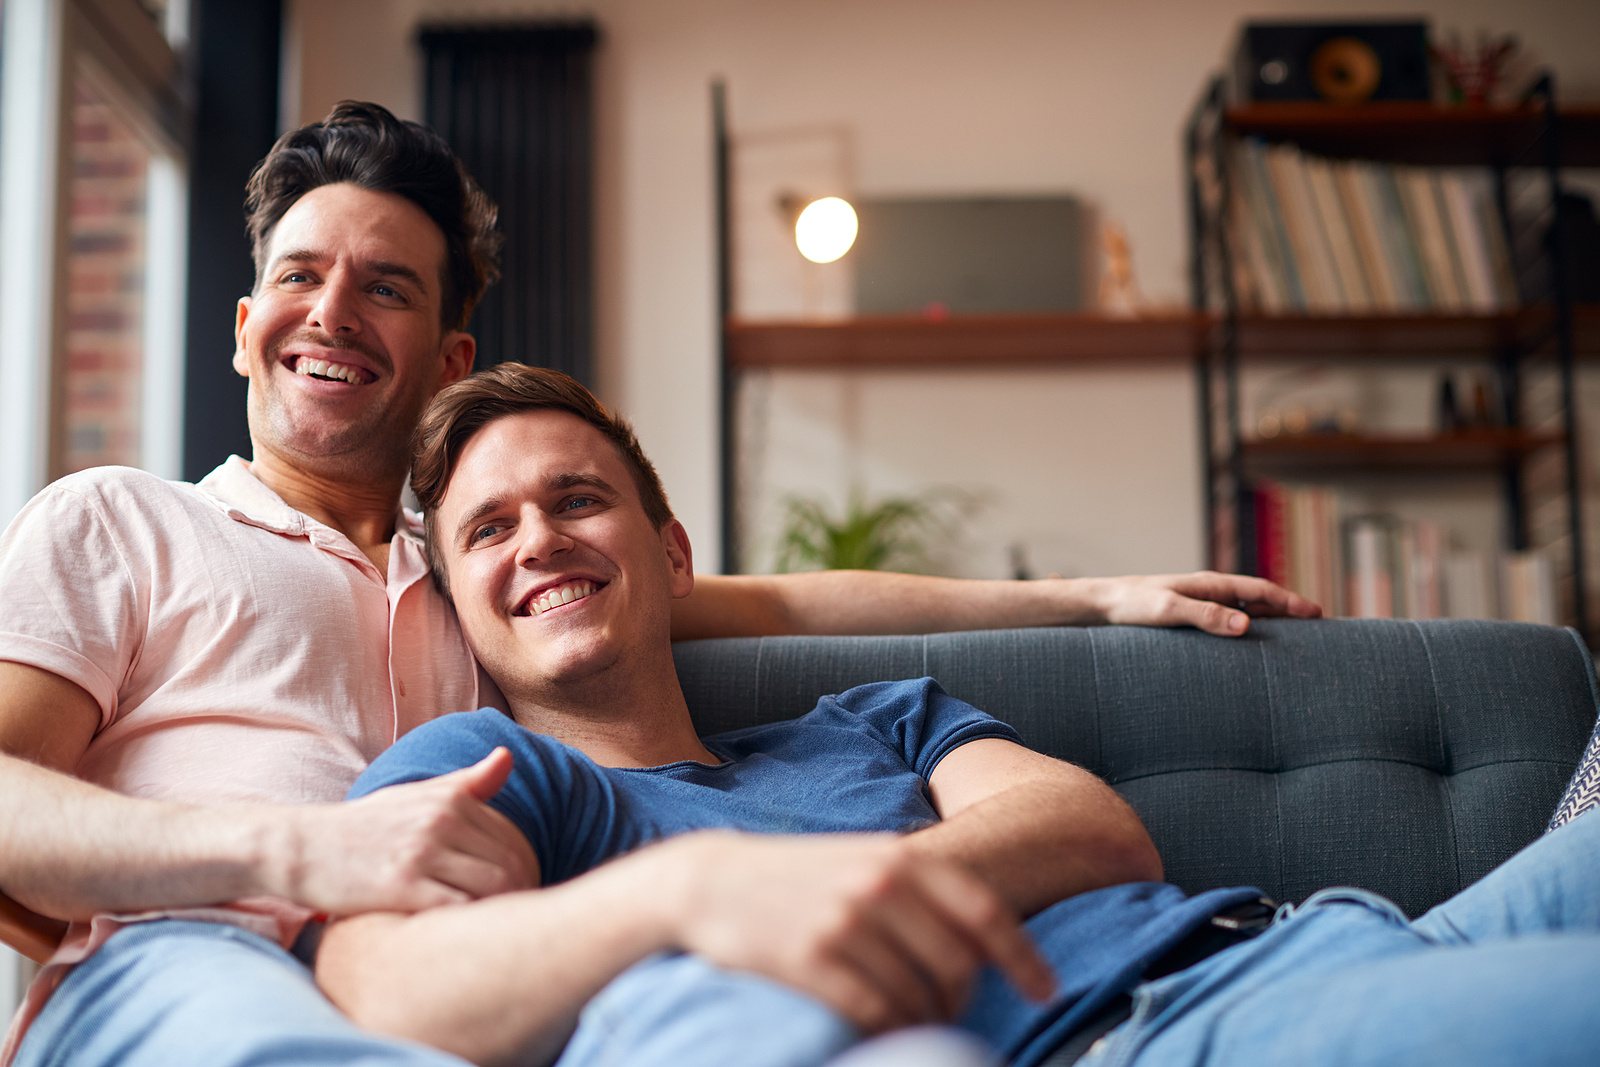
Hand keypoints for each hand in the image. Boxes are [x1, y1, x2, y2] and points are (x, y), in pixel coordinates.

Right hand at [273, 748, 537, 915]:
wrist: (299, 848)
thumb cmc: (362, 827)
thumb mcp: (412, 795)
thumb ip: (465, 783)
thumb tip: (508, 756)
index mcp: (449, 800)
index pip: (514, 840)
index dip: (528, 871)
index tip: (522, 894)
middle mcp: (440, 822)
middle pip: (511, 864)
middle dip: (524, 894)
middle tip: (518, 921)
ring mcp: (422, 854)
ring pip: (494, 887)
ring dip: (505, 912)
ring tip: (497, 932)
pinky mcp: (402, 887)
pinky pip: (459, 910)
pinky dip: (474, 924)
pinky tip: (466, 939)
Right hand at [658, 831, 1054, 1034]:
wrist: (711, 881)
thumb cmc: (801, 875)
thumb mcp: (866, 859)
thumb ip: (922, 886)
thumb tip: (985, 935)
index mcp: (902, 858)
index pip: (985, 913)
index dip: (1024, 957)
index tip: (1045, 989)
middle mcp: (880, 886)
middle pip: (958, 965)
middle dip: (964, 999)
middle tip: (952, 1013)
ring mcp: (845, 923)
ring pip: (918, 995)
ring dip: (925, 1020)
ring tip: (913, 1021)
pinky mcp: (811, 961)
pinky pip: (875, 1012)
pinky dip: (889, 1030)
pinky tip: (883, 1028)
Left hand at [1089, 571, 1321, 635]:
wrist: (1102, 604)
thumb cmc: (1132, 606)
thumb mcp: (1169, 611)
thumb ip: (1206, 617)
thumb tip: (1247, 626)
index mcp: (1210, 584)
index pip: (1260, 589)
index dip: (1290, 602)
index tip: (1317, 614)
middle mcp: (1209, 590)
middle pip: (1258, 599)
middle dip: (1288, 611)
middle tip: (1319, 629)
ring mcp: (1200, 602)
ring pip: (1244, 610)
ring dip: (1269, 621)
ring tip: (1294, 640)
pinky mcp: (1189, 616)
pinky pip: (1226, 622)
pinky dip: (1245, 630)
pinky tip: (1249, 647)